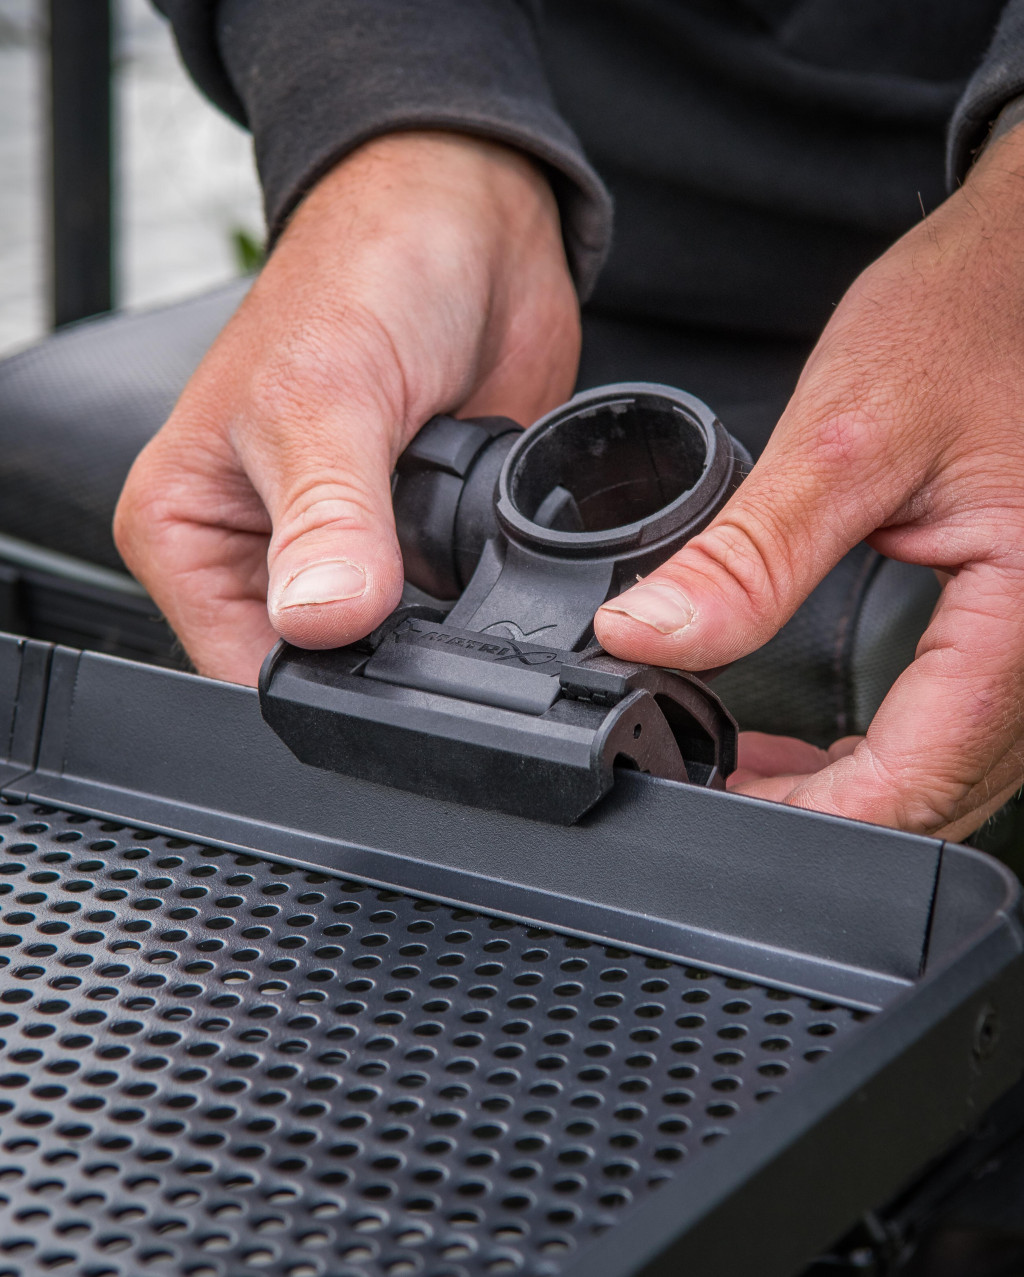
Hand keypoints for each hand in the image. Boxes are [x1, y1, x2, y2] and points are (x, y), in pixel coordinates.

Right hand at [114, 131, 579, 683]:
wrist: (465, 226)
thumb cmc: (361, 276)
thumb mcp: (322, 399)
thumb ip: (325, 519)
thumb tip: (324, 618)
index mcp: (187, 525)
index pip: (236, 663)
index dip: (308, 676)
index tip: (374, 652)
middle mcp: (260, 551)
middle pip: (316, 666)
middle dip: (376, 655)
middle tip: (425, 590)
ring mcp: (346, 554)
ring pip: (389, 649)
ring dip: (432, 626)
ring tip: (453, 551)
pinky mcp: (419, 546)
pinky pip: (450, 616)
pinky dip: (476, 601)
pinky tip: (485, 553)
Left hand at [595, 120, 1023, 840]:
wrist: (1019, 274)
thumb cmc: (966, 324)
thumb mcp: (844, 436)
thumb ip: (748, 555)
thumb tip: (647, 637)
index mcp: (1022, 615)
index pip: (914, 776)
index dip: (808, 811)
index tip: (715, 798)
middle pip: (931, 795)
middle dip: (817, 811)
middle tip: (712, 784)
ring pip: (944, 775)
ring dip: (845, 791)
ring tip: (744, 768)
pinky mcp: (1014, 628)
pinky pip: (954, 731)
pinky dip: (877, 754)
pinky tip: (812, 743)